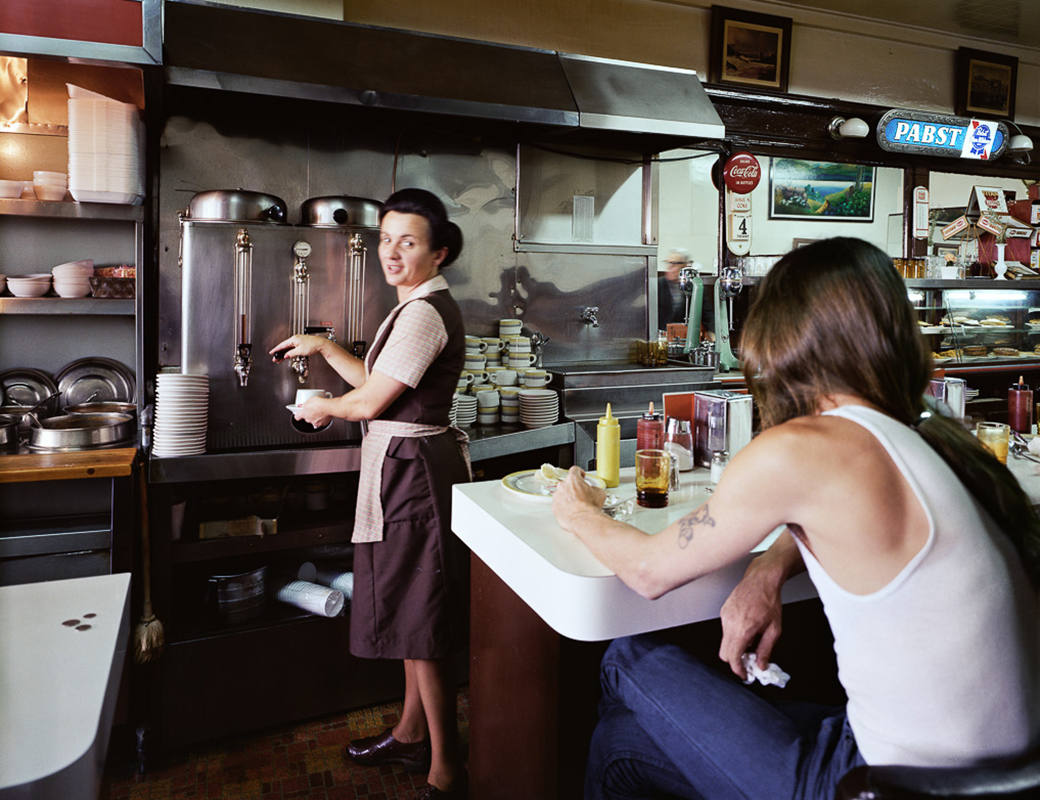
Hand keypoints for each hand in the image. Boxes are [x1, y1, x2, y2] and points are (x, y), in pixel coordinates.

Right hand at [270, 334, 324, 361]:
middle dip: (279, 353)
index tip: (271, 352)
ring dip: (284, 354)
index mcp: (293, 339)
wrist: (321, 345)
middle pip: (284, 347)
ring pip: (288, 348)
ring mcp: (298, 341)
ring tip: (280, 360)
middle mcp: (295, 339)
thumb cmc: (312, 346)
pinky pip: (292, 348)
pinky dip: (289, 352)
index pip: (282, 345)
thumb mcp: (300, 351)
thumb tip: (286, 355)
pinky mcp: (301, 344)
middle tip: (275, 359)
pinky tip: (288, 356)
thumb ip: (291, 353)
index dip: (276, 349)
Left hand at [292, 396, 332, 427]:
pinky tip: (324, 414)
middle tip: (313, 409)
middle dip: (309, 414)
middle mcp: (309, 419)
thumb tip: (305, 405)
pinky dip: (322, 419)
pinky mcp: (323, 424)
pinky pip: (321, 422)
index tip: (299, 414)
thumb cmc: (319, 403)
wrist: (329, 407)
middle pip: (307, 418)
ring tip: (320, 411)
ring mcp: (316, 422)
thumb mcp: (309, 400)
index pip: (297, 417)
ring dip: (316, 417)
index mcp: (304, 414)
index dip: (298, 415)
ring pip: (314, 420)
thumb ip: (306, 404)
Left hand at [552, 466, 605, 532]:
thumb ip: (595, 488)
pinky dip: (564, 506)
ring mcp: (557, 496)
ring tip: (577, 505)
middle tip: (581, 494)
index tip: (581, 476)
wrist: (583, 520)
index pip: (575, 470)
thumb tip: (594, 491)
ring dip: (568, 497)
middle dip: (574, 487)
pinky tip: (572, 510)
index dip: (579, 472)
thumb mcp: (600, 493)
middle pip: (568, 483)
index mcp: (573, 479)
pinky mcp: (554, 506)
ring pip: (562, 493)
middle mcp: (563, 486)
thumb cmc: (590, 507)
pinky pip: (559, 504)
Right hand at [718, 558, 783, 679]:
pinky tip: (746, 630)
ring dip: (735, 647)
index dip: (738, 669)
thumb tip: (761, 665)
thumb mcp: (774, 629)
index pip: (733, 657)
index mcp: (743, 629)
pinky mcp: (724, 612)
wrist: (761, 580)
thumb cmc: (769, 600)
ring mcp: (725, 617)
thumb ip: (766, 650)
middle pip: (724, 653)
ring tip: (751, 642)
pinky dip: (734, 636)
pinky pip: (725, 630)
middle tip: (748, 662)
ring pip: (724, 642)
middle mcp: (730, 623)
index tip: (745, 674)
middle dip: (735, 661)